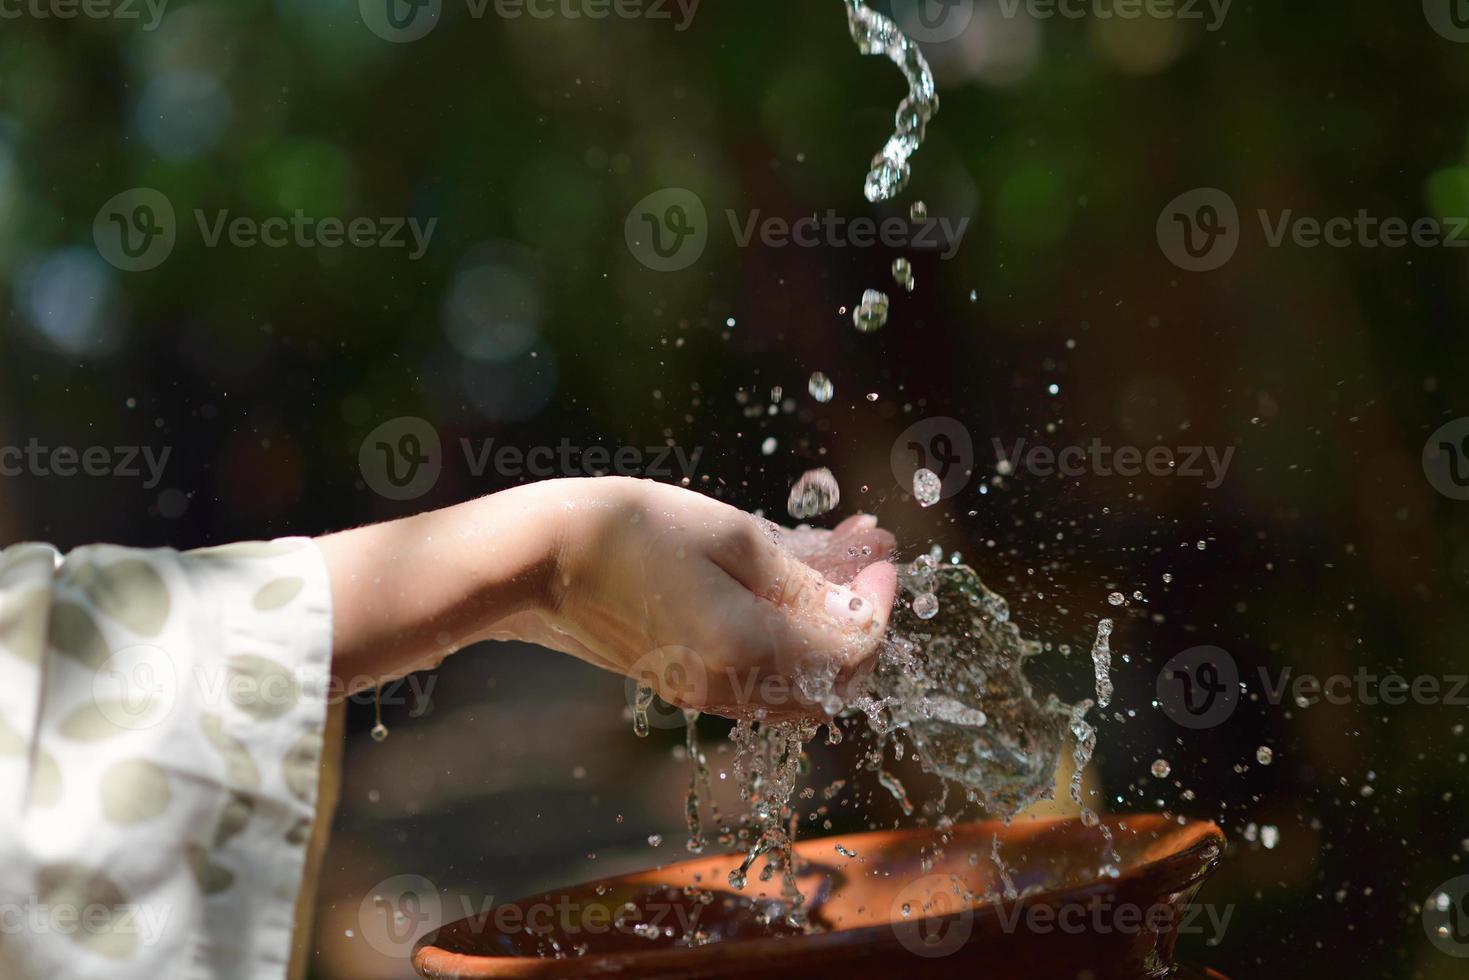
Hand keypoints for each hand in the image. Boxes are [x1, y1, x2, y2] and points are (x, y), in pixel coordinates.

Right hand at [491, 479, 897, 719]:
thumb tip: (862, 598)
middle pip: (836, 679)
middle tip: (866, 553)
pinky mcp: (685, 682)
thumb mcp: (731, 537)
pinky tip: (784, 582)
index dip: (880, 598)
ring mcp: (706, 692)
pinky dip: (791, 636)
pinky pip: (763, 677)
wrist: (538, 559)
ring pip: (802, 683)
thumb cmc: (632, 530)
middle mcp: (733, 689)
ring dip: (830, 626)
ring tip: (833, 559)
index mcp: (750, 652)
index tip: (880, 546)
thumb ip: (804, 578)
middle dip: (863, 616)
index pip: (855, 647)